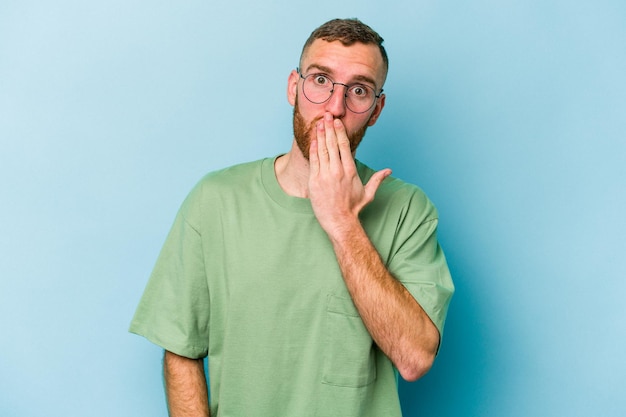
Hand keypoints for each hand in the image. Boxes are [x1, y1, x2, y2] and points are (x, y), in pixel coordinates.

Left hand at [308, 112, 390, 236]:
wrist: (339, 221)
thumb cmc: (353, 208)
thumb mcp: (368, 193)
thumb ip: (377, 179)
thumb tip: (389, 171)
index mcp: (350, 171)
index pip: (344, 146)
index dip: (340, 131)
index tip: (337, 121)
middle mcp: (338, 171)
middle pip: (333, 144)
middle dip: (329, 128)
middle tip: (327, 115)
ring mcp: (325, 176)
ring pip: (322, 150)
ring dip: (321, 135)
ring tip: (320, 123)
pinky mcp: (315, 181)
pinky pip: (314, 161)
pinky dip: (313, 149)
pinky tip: (314, 139)